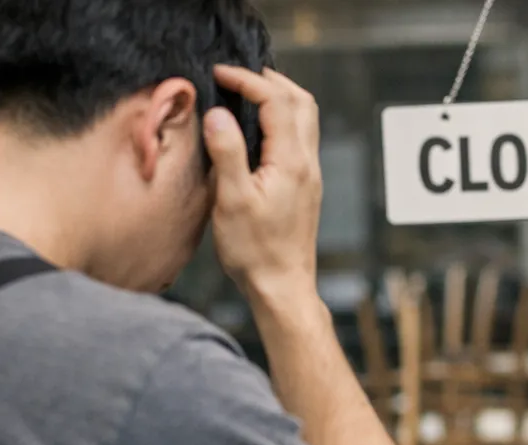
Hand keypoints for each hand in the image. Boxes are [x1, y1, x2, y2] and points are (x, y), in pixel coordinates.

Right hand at [204, 66, 322, 297]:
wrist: (282, 287)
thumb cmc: (256, 251)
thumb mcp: (232, 200)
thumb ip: (227, 153)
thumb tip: (218, 114)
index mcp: (291, 161)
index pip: (276, 101)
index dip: (247, 80)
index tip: (219, 73)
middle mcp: (307, 164)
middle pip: (302, 102)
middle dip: (272, 81)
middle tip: (239, 77)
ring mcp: (309, 176)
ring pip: (305, 121)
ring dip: (281, 100)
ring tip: (248, 96)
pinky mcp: (304, 189)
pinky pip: (300, 141)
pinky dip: (282, 122)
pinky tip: (258, 131)